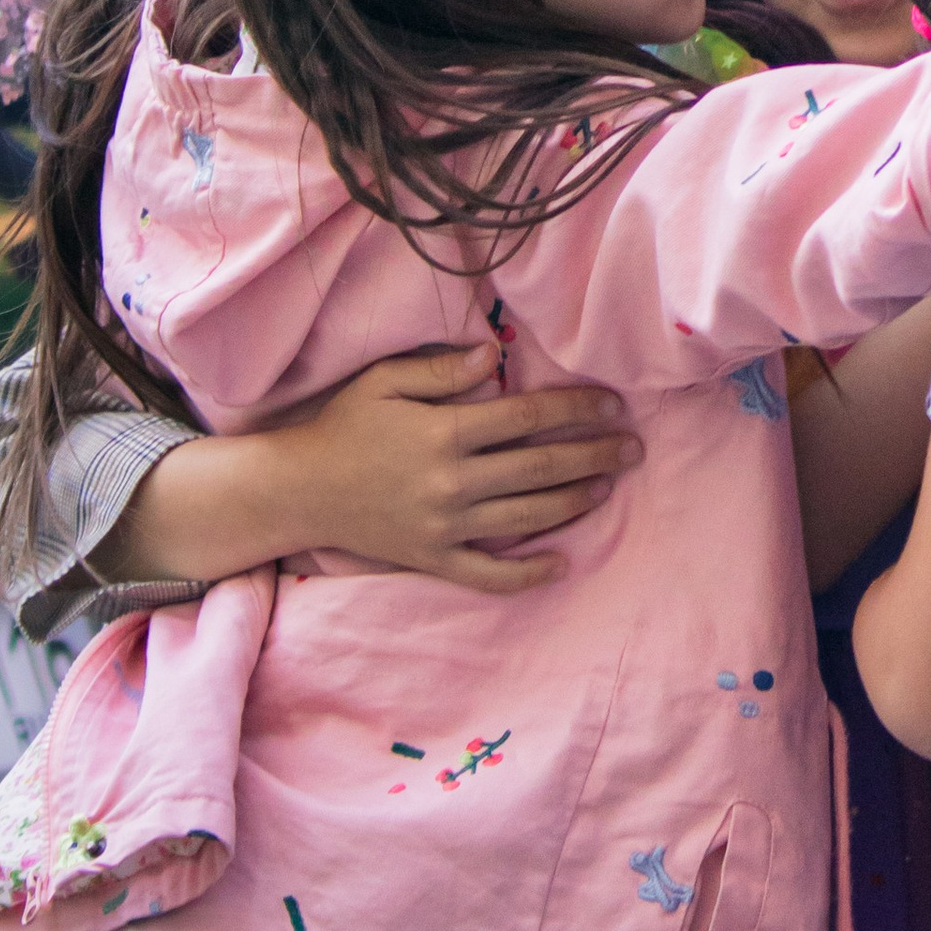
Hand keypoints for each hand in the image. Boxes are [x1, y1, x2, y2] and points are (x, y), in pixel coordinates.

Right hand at [278, 345, 644, 593]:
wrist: (298, 491)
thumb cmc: (343, 427)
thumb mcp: (384, 382)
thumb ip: (441, 370)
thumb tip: (493, 355)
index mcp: (443, 431)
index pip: (526, 418)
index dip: (574, 410)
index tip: (611, 406)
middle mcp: (451, 481)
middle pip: (539, 468)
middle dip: (593, 456)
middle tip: (633, 448)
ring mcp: (444, 525)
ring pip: (526, 517)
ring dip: (574, 502)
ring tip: (608, 486)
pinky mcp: (433, 559)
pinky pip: (489, 575)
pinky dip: (528, 574)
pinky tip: (562, 563)